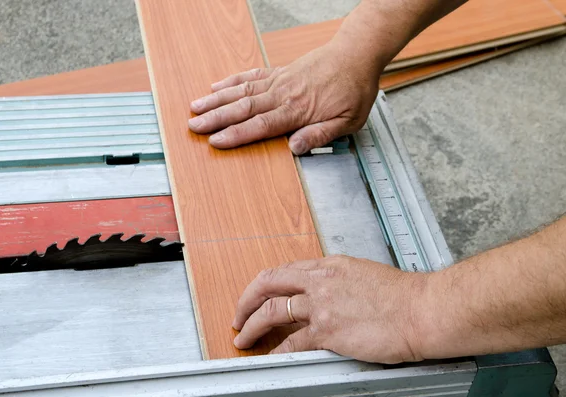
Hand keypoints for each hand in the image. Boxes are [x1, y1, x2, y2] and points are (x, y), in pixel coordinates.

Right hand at [188, 42, 380, 154]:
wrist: (356, 54)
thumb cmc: (354, 89)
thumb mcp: (348, 121)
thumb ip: (320, 134)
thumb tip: (295, 148)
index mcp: (298, 110)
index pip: (261, 125)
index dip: (236, 134)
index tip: (215, 141)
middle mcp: (283, 94)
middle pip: (244, 108)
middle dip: (216, 118)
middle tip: (193, 126)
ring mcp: (279, 81)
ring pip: (242, 91)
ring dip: (217, 100)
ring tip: (195, 107)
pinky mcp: (280, 71)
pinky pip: (251, 75)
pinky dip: (232, 81)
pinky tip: (217, 86)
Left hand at [232, 255, 428, 363]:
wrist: (423, 310)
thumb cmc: (404, 296)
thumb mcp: (365, 275)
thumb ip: (340, 282)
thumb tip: (327, 294)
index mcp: (331, 265)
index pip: (286, 270)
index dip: (266, 284)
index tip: (258, 294)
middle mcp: (321, 280)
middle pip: (268, 284)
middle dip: (246, 300)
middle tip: (238, 315)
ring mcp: (322, 304)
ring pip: (271, 311)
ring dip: (251, 326)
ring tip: (243, 337)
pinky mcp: (328, 330)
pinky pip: (291, 341)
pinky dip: (276, 350)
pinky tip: (271, 355)